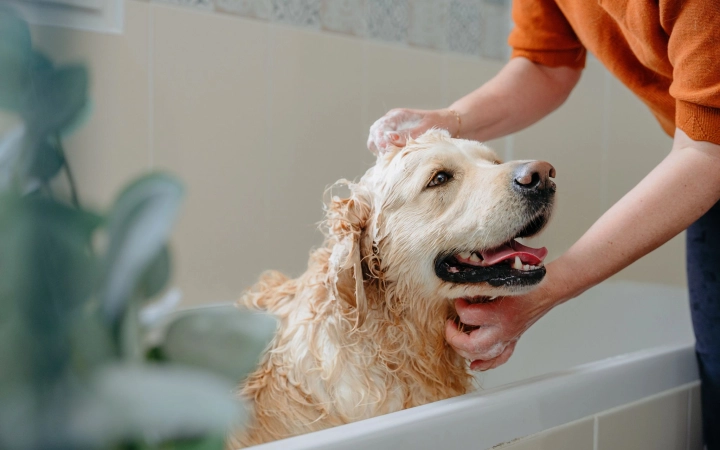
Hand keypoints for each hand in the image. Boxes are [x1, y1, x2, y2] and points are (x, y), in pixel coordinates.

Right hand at [367, 108, 459, 153]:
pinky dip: (386, 156)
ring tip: (393, 160)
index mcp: (396, 116)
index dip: (379, 141)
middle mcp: (391, 122)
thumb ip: (407, 134)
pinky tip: (395, 161)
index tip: (386, 151)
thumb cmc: (439, 123)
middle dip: (378, 148)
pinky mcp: (395, 141)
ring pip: (376, 144)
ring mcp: (392, 132)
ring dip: (381, 153)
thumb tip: (389, 138)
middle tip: (389, 158)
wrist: (449, 124)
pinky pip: (383, 149)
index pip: (378, 128)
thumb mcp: (425, 128)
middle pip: (373, 136)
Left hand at [445, 272, 563, 370]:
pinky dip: (486, 364)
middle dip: (455, 338)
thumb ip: (480, 288)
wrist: (547, 290)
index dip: (458, 307)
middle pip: (473, 346)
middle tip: (449, 325)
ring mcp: (508, 338)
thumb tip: (462, 290)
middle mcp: (503, 330)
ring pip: (483, 356)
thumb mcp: (499, 281)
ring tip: (456, 340)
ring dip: (466, 352)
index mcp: (499, 314)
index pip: (468, 316)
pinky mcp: (512, 340)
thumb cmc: (526, 284)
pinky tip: (475, 364)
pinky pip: (499, 359)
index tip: (458, 300)